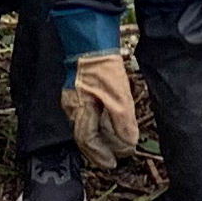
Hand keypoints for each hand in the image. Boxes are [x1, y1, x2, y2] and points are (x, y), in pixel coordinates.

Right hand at [63, 49, 142, 169]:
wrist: (91, 37)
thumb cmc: (102, 66)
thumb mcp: (118, 97)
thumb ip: (123, 123)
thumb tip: (128, 144)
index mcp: (78, 111)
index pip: (88, 141)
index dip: (100, 155)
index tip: (113, 164)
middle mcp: (73, 106)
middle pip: (86, 135)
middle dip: (100, 149)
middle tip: (114, 158)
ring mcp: (76, 96)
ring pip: (88, 124)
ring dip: (102, 136)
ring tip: (115, 144)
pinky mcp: (82, 86)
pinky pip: (90, 112)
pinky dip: (101, 122)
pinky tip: (111, 122)